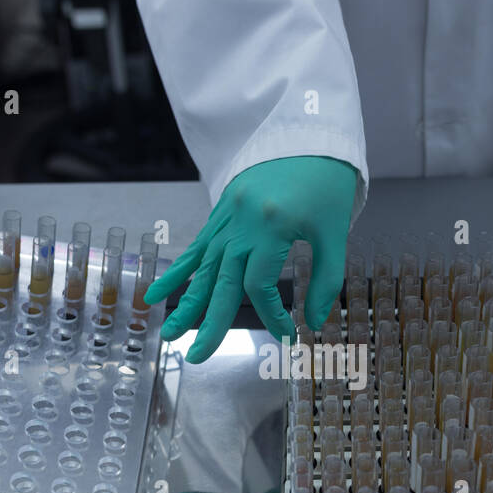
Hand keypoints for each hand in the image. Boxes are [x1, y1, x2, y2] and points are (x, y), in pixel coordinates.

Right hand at [142, 156, 356, 361]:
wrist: (307, 135)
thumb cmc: (326, 184)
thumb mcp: (334, 234)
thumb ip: (326, 280)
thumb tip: (314, 322)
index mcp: (272, 227)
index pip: (260, 285)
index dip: (272, 313)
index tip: (287, 333)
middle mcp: (242, 223)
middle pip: (222, 282)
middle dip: (208, 322)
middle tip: (196, 357)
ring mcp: (227, 217)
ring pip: (204, 267)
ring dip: (186, 301)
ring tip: (170, 332)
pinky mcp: (220, 212)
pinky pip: (198, 246)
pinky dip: (180, 270)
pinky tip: (158, 291)